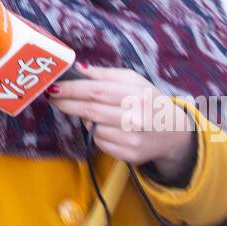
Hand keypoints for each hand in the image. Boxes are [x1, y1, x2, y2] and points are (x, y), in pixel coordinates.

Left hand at [47, 65, 196, 181]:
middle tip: (52, 96)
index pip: (97, 91)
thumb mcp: (135, 81)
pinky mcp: (129, 155)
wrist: (174, 134)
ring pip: (92, 127)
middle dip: (67, 103)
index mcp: (138, 95)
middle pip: (90, 110)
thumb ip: (107, 74)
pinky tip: (107, 127)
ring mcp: (132, 139)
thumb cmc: (150, 102)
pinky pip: (99, 143)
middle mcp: (136, 118)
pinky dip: (96, 133)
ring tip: (94, 111)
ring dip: (85, 118)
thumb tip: (80, 70)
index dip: (72, 89)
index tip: (54, 86)